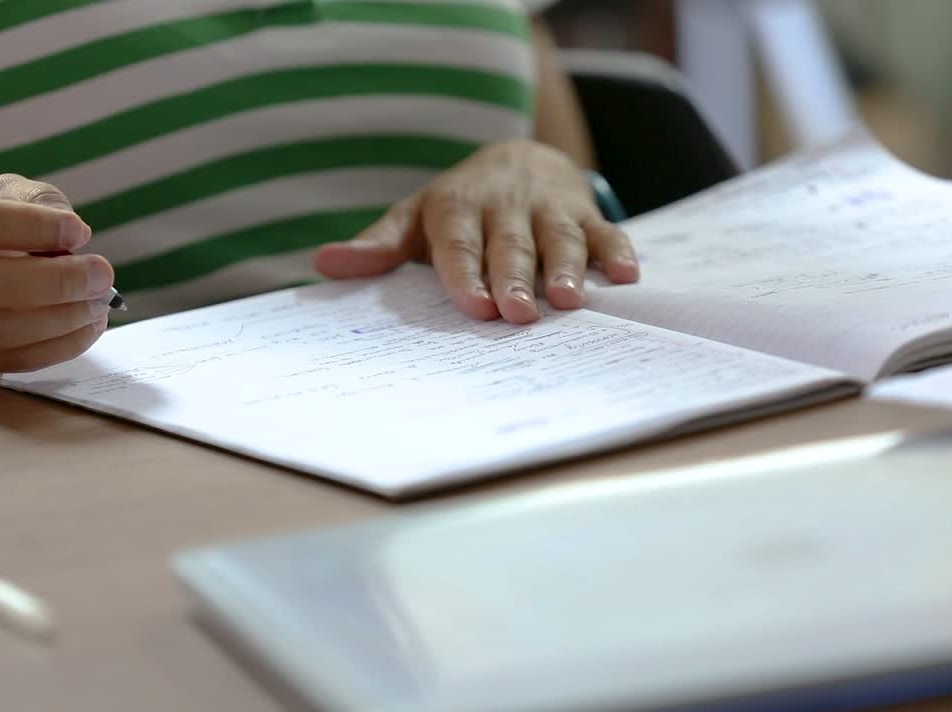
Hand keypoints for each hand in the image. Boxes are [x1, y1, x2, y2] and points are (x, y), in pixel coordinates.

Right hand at [0, 174, 113, 372]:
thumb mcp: (2, 197)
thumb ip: (37, 202)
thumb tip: (74, 235)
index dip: (28, 226)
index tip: (77, 230)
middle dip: (55, 281)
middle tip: (101, 273)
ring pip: (0, 330)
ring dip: (62, 317)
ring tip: (100, 300)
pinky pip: (16, 359)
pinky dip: (63, 344)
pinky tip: (89, 323)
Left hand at [313, 139, 638, 322]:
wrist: (517, 158)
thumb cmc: (459, 207)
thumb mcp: (414, 218)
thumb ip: (377, 245)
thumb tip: (325, 265)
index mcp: (458, 208)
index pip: (459, 245)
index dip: (466, 275)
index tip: (474, 306)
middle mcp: (505, 205)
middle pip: (511, 245)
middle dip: (514, 278)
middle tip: (517, 314)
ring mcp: (549, 208)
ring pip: (560, 238)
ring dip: (567, 267)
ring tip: (568, 300)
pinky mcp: (585, 212)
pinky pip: (607, 231)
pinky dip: (617, 252)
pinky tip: (627, 277)